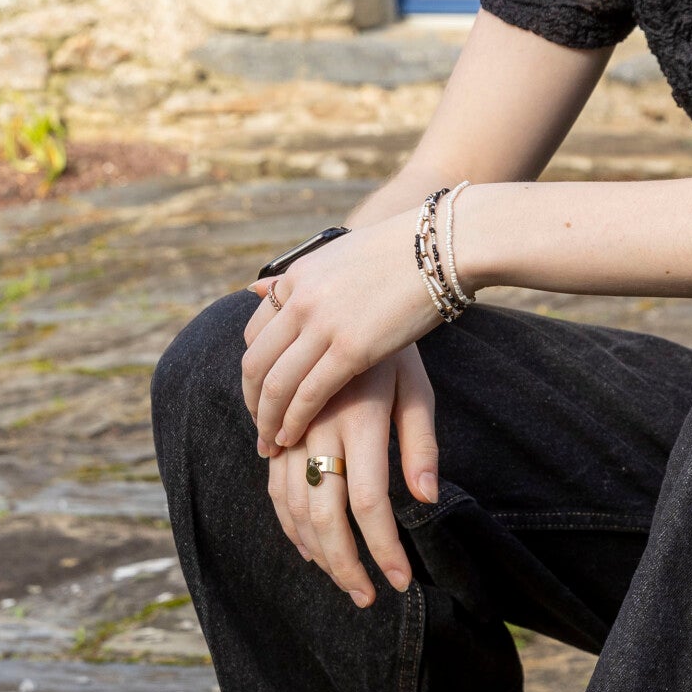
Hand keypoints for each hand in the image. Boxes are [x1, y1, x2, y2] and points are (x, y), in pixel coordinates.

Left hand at [242, 212, 437, 454]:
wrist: (438, 247)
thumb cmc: (397, 254)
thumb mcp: (335, 257)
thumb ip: (297, 280)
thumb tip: (255, 288)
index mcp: (296, 279)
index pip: (254, 334)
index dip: (252, 372)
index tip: (259, 396)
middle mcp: (300, 301)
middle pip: (256, 363)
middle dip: (253, 403)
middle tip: (258, 430)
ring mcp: (323, 324)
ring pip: (277, 384)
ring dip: (268, 420)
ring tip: (271, 444)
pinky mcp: (352, 348)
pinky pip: (310, 393)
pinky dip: (295, 421)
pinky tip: (294, 437)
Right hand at [265, 349, 438, 605]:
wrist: (341, 301)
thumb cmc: (394, 349)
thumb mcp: (417, 388)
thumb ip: (421, 443)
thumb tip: (426, 498)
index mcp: (360, 419)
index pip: (369, 503)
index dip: (383, 549)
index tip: (400, 581)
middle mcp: (319, 427)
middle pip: (324, 515)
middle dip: (346, 565)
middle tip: (368, 596)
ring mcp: (294, 430)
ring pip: (292, 507)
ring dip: (317, 552)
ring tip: (345, 581)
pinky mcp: (280, 430)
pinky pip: (274, 487)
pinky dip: (289, 525)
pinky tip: (310, 548)